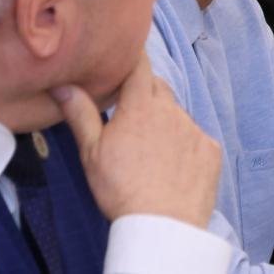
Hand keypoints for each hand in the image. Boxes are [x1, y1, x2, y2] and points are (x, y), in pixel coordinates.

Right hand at [51, 52, 220, 227]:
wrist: (163, 224)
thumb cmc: (121, 189)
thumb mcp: (92, 152)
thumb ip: (80, 114)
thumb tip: (63, 85)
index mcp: (142, 106)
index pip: (139, 66)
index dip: (133, 55)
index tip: (128, 49)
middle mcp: (172, 110)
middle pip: (158, 89)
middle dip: (144, 93)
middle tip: (129, 113)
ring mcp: (194, 129)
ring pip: (177, 115)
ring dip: (164, 122)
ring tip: (150, 151)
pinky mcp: (211, 149)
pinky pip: (196, 138)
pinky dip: (185, 145)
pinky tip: (172, 166)